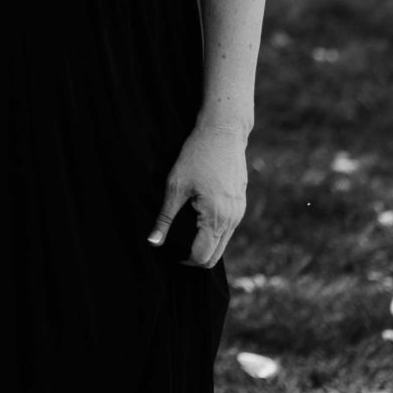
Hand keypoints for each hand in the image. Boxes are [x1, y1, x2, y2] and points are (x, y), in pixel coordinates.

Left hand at [148, 118, 247, 267]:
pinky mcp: (240, 204)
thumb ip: (165, 217)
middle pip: (215, 256)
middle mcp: (233, 220)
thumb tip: (153, 242)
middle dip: (195, 257)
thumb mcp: (175, 186)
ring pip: (223, 243)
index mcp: (216, 218)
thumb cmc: (197, 156)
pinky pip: (227, 229)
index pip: (202, 257)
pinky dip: (213, 232)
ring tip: (183, 233)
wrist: (223, 133)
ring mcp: (239, 212)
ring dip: (205, 244)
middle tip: (174, 247)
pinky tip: (196, 219)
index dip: (183, 260)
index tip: (168, 251)